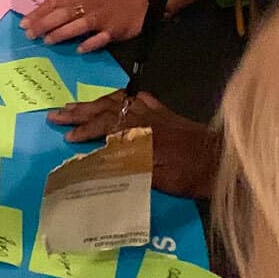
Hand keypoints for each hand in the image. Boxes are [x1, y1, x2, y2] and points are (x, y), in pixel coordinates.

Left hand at [22, 0, 147, 52]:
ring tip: (48, 41)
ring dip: (61, 34)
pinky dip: (89, 44)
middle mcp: (88, 3)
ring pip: (77, 25)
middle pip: (62, 13)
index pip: (54, 1)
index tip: (24, 23)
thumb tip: (45, 3)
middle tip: (30, 35)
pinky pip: (100, 38)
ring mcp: (101, 17)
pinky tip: (79, 49)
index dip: (38, 12)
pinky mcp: (113, 29)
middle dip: (43, 24)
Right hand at [44, 90, 220, 198]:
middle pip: (106, 109)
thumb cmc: (190, 175)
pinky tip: (118, 99)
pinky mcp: (166, 113)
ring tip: (76, 105)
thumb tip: (97, 161)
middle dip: (79, 112)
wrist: (222, 162)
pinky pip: (140, 99)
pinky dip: (124, 98)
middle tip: (56, 113)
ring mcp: (155, 113)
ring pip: (119, 101)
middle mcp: (144, 118)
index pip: (104, 128)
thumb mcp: (158, 179)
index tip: (66, 137)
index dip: (84, 131)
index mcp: (139, 133)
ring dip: (95, 103)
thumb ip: (127, 167)